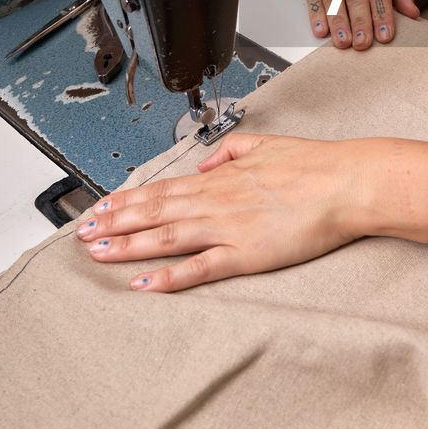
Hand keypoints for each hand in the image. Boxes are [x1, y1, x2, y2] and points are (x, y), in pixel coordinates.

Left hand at [75, 132, 380, 291]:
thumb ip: (231, 151)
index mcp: (220, 177)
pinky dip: (168, 277)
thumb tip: (207, 162)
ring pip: (165, 237)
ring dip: (127, 246)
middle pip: (153, 212)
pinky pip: (198, 268)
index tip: (101, 206)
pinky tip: (144, 284)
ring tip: (97, 253)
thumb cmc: (314, 165)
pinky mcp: (244, 254)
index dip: (127, 199)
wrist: (346, 183)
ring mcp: (227, 228)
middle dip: (113, 223)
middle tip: (82, 234)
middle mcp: (216, 201)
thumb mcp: (266, 144)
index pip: (163, 188)